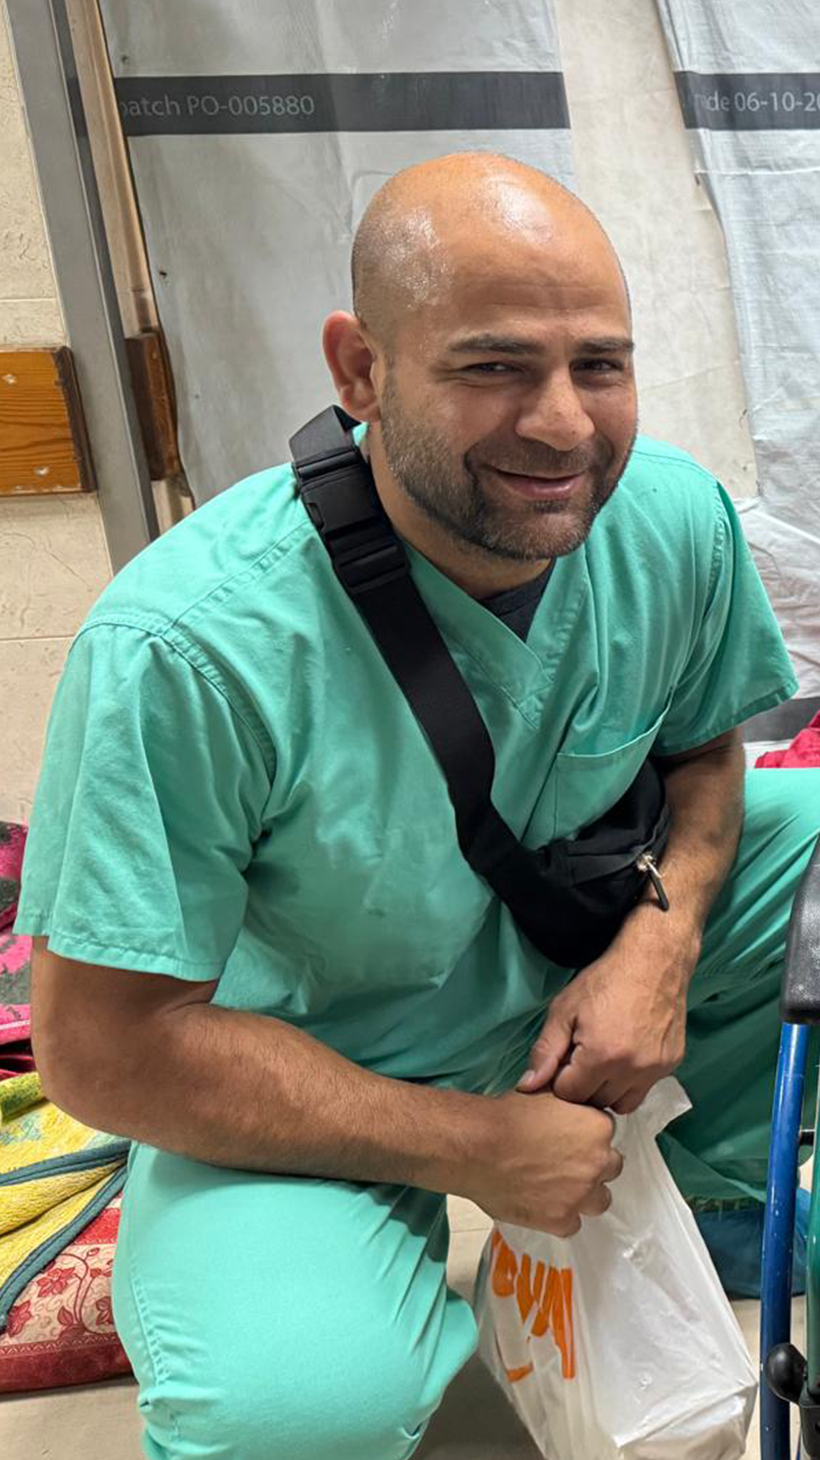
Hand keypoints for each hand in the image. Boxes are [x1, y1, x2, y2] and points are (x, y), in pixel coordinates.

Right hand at [460, 1089, 621, 1234]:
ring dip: (583, 1194)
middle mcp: (597, 1162)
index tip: (570, 1138)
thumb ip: (567, 1100)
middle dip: (591, 1165)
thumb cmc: (506, 1116)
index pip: (607, 1133)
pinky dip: (559, 1216)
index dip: (587, 1135)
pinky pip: (572, 1224)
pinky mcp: (561, 1220)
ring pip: (598, 1200)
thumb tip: (567, 1096)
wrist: (478, 1147)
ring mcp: (581, 1194)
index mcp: (598, 1127)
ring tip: (557, 1187)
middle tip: (564, 1161)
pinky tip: (541, 1202)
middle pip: (610, 1168)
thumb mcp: (544, 1092)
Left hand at [517, 929, 697, 1114]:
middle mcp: (631, 1070)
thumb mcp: (564, 1009)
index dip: (561, 1078)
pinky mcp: (671, 1064)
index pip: (570, 1094)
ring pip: (622, 1103)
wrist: (654, 961)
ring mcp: (655, 1069)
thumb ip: (545, 1050)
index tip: (565, 1058)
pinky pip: (644, 1089)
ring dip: (607, 1090)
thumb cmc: (605, 980)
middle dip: (583, 1085)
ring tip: (603, 1061)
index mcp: (601, 1056)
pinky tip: (626, 1054)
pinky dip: (631, 1081)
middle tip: (582, 1057)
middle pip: (595, 1102)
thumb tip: (528, 1085)